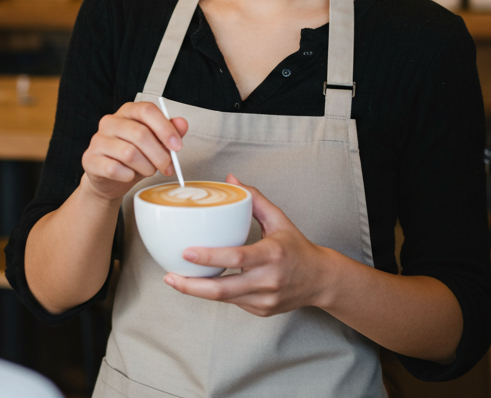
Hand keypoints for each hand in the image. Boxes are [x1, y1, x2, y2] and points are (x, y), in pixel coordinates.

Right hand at [80, 101, 187, 202]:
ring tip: (149, 170)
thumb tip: (182, 123)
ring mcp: (98, 140)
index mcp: (127, 111)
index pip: (147, 110)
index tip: (177, 146)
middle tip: (168, 167)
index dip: (165, 128)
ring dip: (146, 167)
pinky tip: (130, 175)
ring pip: (129, 153)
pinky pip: (114, 169)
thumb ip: (169, 132)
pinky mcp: (90, 159)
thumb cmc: (134, 157)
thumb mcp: (155, 144)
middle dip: (159, 154)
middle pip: (140, 133)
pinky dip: (128, 176)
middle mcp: (110, 121)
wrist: (110, 179)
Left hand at [163, 175, 334, 316]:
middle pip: (223, 289)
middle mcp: (268, 280)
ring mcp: (264, 299)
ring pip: (224, 299)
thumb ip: (254, 198)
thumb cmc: (297, 247)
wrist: (320, 280)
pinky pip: (233, 302)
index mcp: (271, 255)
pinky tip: (206, 284)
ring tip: (176, 280)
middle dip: (191, 286)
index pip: (236, 258)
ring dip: (197, 291)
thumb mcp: (279, 219)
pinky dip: (218, 293)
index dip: (209, 257)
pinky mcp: (261, 311)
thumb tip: (230, 179)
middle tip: (170, 276)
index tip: (186, 251)